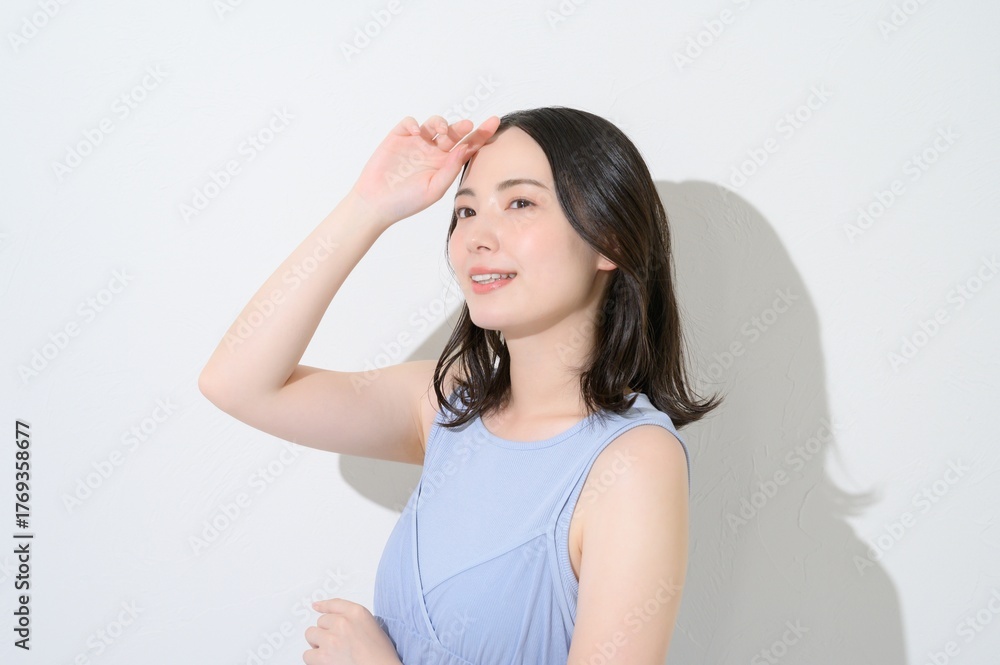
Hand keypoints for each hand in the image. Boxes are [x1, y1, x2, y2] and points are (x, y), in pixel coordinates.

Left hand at [302, 598, 401, 664]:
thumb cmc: (381, 655)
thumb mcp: (373, 627)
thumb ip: (355, 620)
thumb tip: (337, 621)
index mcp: (357, 613)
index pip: (334, 604)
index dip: (324, 606)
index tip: (317, 606)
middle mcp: (342, 622)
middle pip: (321, 621)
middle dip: (325, 631)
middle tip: (334, 642)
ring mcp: (331, 639)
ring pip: (311, 634)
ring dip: (317, 643)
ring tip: (329, 652)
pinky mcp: (323, 656)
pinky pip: (308, 654)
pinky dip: (314, 659)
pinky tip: (325, 661)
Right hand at [349, 114, 500, 229]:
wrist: (376, 203)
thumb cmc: (407, 202)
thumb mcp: (434, 189)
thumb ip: (450, 168)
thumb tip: (465, 147)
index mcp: (445, 164)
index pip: (468, 146)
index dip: (482, 134)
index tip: (495, 122)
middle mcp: (433, 151)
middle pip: (453, 132)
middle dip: (462, 127)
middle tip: (468, 125)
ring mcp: (416, 143)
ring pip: (434, 124)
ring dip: (440, 123)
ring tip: (441, 131)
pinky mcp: (398, 137)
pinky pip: (410, 123)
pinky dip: (415, 124)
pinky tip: (418, 133)